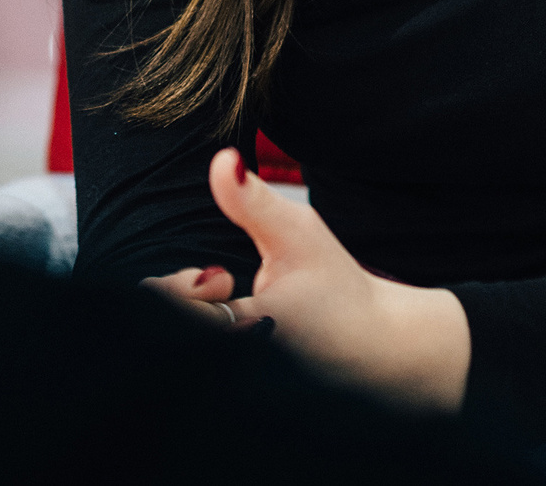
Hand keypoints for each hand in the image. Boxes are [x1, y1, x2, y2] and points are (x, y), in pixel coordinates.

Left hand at [142, 149, 469, 411]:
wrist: (374, 347)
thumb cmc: (339, 290)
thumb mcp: (298, 235)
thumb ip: (251, 200)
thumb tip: (221, 160)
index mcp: (247, 335)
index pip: (177, 312)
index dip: (180, 290)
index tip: (221, 277)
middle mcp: (240, 364)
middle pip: (170, 330)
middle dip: (185, 299)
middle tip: (223, 283)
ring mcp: (242, 381)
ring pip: (183, 340)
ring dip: (197, 315)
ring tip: (229, 300)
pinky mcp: (244, 385)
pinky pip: (204, 345)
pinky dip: (208, 327)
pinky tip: (233, 318)